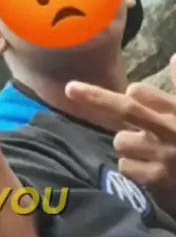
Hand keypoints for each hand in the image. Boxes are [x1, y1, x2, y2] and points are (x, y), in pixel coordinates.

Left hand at [66, 61, 175, 214]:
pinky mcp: (159, 179)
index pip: (142, 92)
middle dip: (95, 97)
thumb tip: (174, 57)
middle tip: (70, 88)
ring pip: (121, 142)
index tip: (132, 92)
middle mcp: (169, 129)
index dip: (134, 92)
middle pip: (126, 109)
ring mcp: (163, 155)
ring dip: (127, 145)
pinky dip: (132, 168)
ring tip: (147, 150)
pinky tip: (149, 170)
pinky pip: (126, 167)